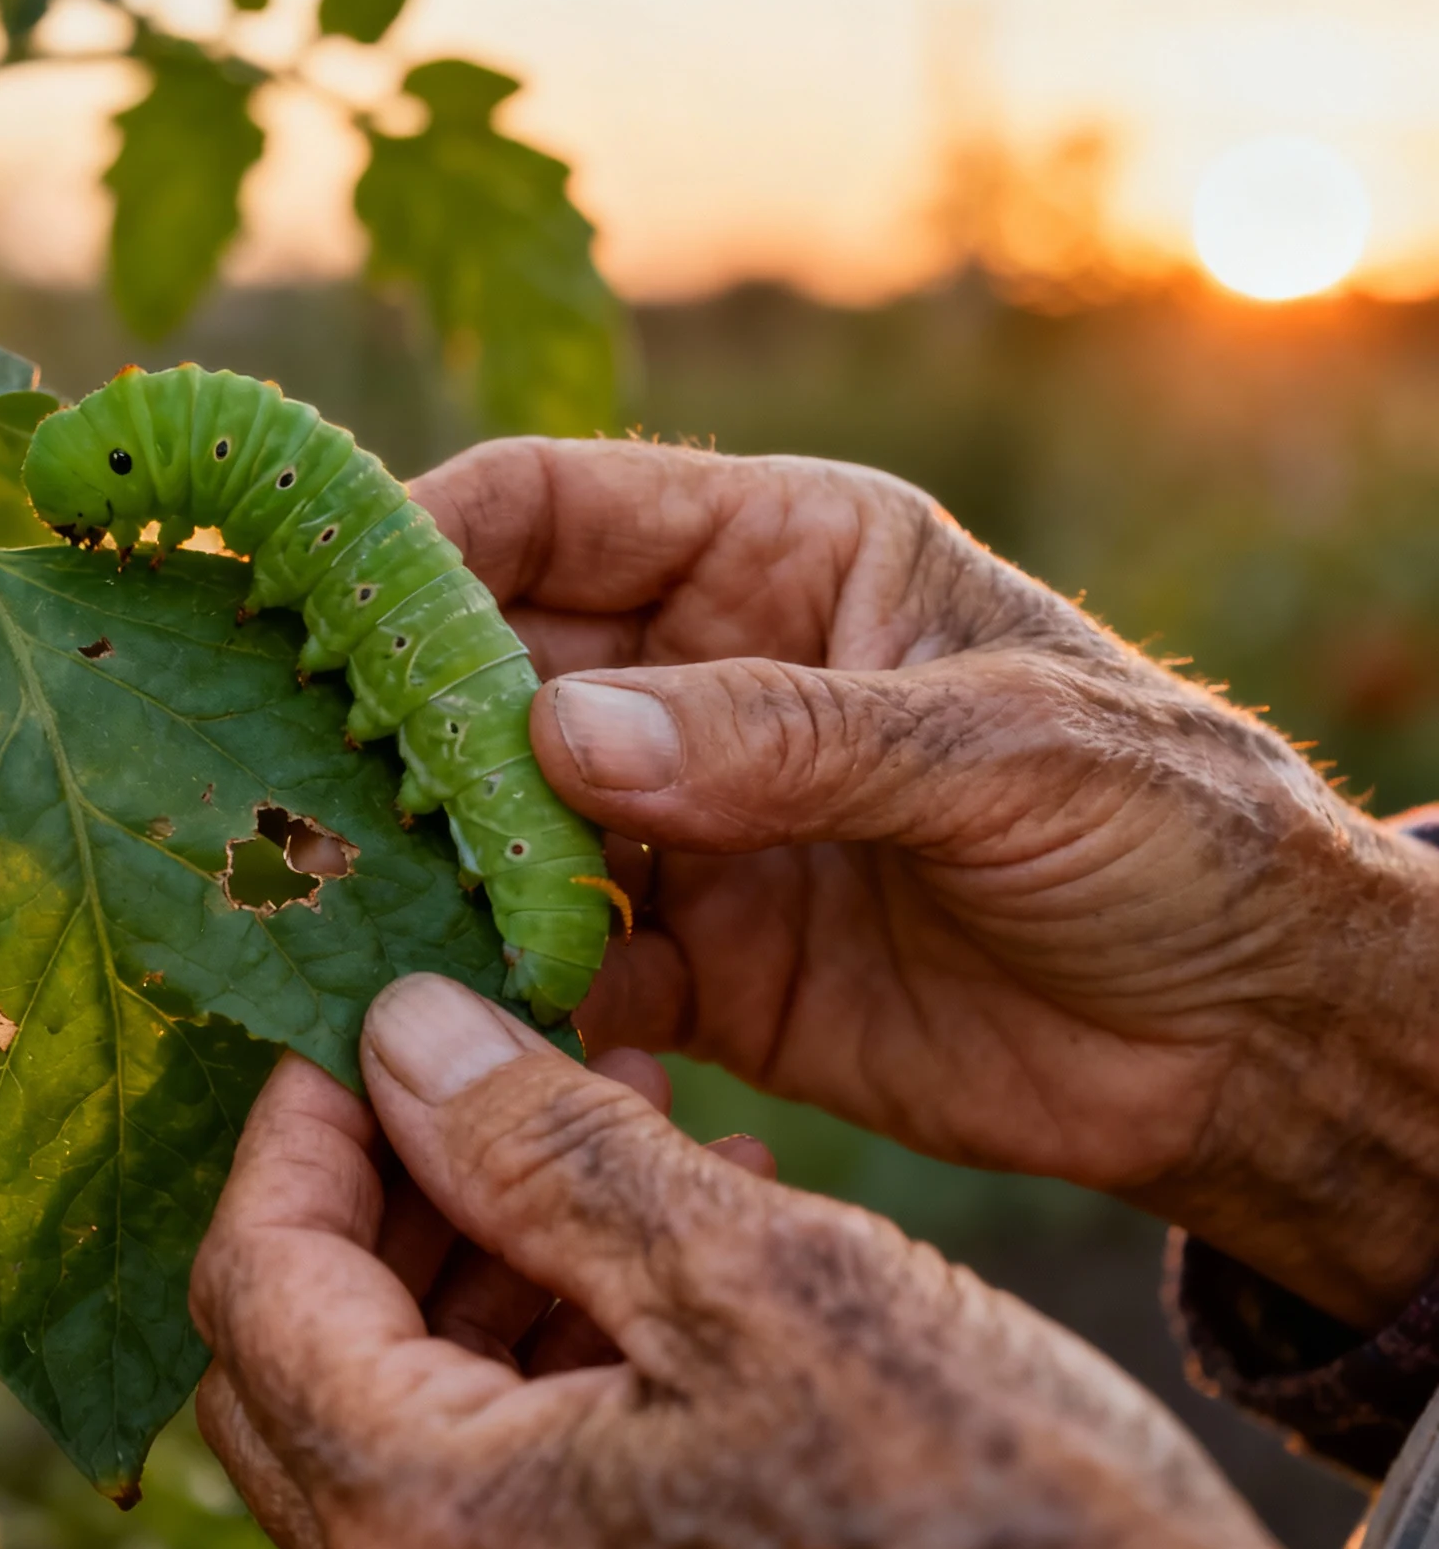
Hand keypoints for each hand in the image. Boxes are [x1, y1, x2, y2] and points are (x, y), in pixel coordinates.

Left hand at [192, 976, 1308, 1548]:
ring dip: (487, 1224)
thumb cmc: (979, 1516)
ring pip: (409, 1377)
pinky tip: (686, 1202)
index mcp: (433, 1514)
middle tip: (492, 1044)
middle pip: (305, 1337)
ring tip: (616, 1094)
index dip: (297, 1124)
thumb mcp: (758, 1286)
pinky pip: (516, 1434)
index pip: (254, 1282)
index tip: (374, 1010)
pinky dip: (565, 1307)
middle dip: (388, 1169)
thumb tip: (400, 1033)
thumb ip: (547, 1155)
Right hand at [414, 437, 1438, 1328]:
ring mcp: (689, 824)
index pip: (559, 508)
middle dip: (400, 714)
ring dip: (437, 857)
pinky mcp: (694, 963)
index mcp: (781, 557)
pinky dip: (516, 985)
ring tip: (363, 900)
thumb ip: (786, 739)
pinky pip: (564, 959)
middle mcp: (706, 679)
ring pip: (504, 816)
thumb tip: (559, 733)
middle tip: (300, 773)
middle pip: (497, 666)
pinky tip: (489, 1014)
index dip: (429, 533)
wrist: (1247, 1040)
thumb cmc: (1165, 830)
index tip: (319, 596)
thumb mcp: (999, 751)